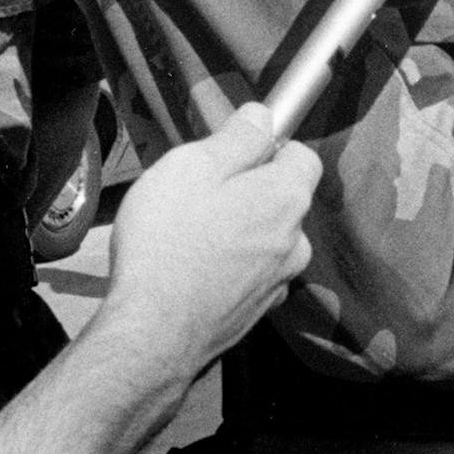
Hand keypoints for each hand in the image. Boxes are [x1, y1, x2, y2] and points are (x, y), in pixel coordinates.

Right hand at [101, 103, 319, 371]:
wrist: (151, 335)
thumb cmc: (168, 244)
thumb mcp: (193, 167)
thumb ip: (237, 138)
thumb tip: (263, 117)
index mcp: (286, 198)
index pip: (302, 154)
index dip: (267, 146)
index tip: (230, 152)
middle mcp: (295, 242)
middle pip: (282, 197)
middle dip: (248, 189)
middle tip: (197, 195)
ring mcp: (279, 282)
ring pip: (266, 237)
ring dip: (238, 230)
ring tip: (188, 236)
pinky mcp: (257, 312)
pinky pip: (251, 272)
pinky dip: (230, 265)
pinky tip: (192, 270)